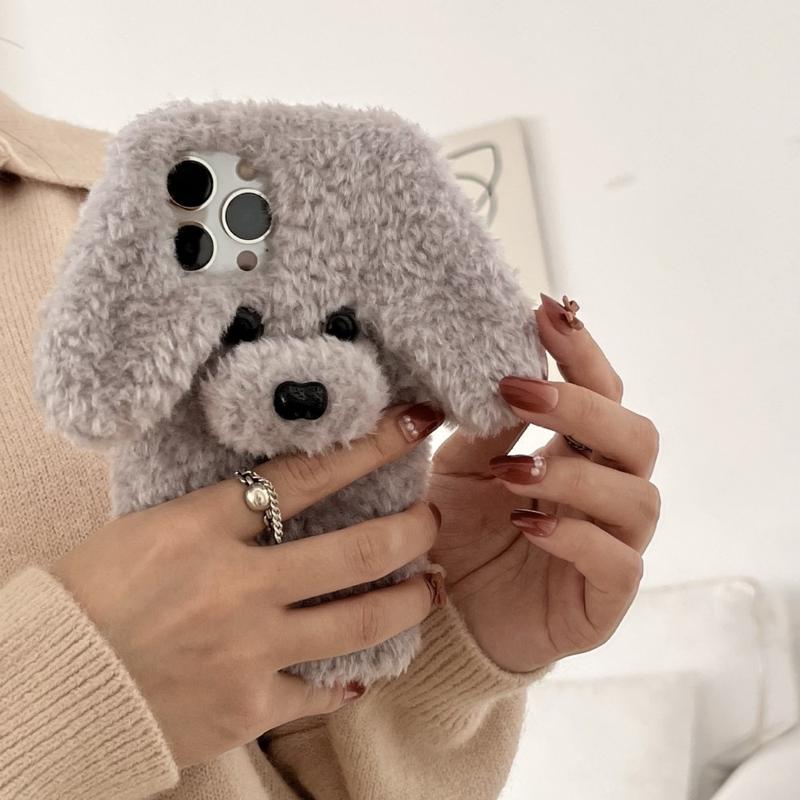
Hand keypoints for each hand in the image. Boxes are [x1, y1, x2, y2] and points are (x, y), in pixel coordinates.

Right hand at [51, 403, 443, 767]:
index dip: (371, 445)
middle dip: (413, 529)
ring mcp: (249, 650)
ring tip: (431, 589)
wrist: (46, 691)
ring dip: (410, 601)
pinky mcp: (248, 706)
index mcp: (203, 528)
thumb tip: (273, 498)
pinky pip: (321, 690)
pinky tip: (364, 671)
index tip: (414, 422)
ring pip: (361, 621)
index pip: (308, 474)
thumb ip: (214, 514)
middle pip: (358, 549)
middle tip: (431, 519)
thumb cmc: (84, 599)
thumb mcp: (147, 531)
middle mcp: (238, 586)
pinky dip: (348, 678)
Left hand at [428, 294, 660, 672]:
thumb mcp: (460, 469)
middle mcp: (606, 492)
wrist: (445, 619)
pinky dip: (576, 537)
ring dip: (573, 474)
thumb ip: (487, 426)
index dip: (582, 353)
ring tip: (511, 471)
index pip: (602, 393)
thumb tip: (502, 366)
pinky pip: (618, 563)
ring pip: (635, 496)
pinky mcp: (606, 598)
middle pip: (636, 436)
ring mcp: (614, 545)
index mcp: (577, 453)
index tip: (544, 310)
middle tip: (517, 388)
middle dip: (582, 407)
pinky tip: (527, 525)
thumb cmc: (457, 534)